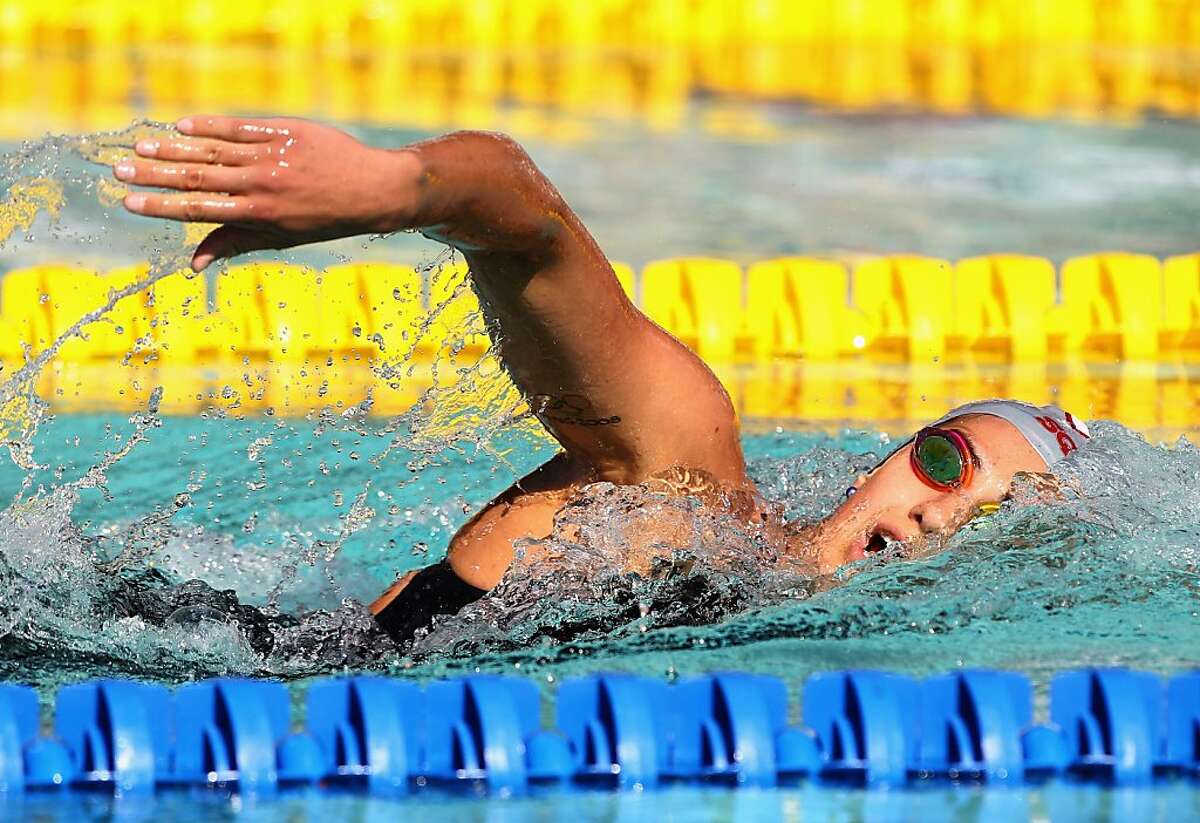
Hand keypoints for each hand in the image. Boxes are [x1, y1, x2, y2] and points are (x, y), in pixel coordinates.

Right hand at [114, 116, 416, 270]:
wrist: (372, 189)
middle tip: (120, 169)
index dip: (161, 206)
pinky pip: (241, 128)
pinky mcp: (284, 132)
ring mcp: (272, 156)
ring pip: (214, 152)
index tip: (129, 201)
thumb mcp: (282, 238)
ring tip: (142, 147)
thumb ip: (234, 243)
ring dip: (174, 150)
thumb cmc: (324, 219)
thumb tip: (193, 264)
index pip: (200, 209)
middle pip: (198, 178)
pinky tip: (183, 126)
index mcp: (259, 214)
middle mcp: (261, 184)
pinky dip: (211, 126)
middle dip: (156, 175)